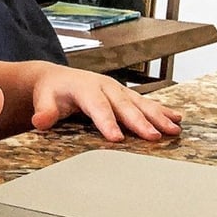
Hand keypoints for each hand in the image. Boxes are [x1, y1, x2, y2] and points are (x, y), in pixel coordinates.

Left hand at [29, 63, 181, 141]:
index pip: (96, 106)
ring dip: (157, 115)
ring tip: (173, 129)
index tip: (116, 138)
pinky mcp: (124, 95)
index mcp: (84, 87)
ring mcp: (116, 89)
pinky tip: (176, 119)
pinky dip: (161, 110)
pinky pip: (144, 102)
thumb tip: (39, 122)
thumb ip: (44, 111)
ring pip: (138, 103)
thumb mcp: (44, 99)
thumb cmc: (51, 91)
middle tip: (154, 136)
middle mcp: (103, 86)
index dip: (106, 122)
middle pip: (122, 105)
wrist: (56, 77)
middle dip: (139, 121)